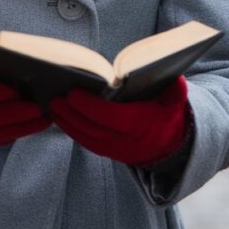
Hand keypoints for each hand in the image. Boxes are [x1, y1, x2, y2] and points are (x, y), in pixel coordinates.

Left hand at [49, 76, 189, 166]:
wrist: (169, 147)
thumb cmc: (167, 116)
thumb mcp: (175, 102)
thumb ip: (176, 91)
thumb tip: (177, 78)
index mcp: (138, 125)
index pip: (110, 117)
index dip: (90, 106)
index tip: (73, 92)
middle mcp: (123, 140)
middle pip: (91, 128)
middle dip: (71, 113)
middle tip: (54, 96)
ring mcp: (113, 148)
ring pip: (84, 136)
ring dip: (66, 121)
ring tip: (51, 104)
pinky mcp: (106, 151)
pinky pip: (85, 141)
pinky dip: (70, 130)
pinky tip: (59, 116)